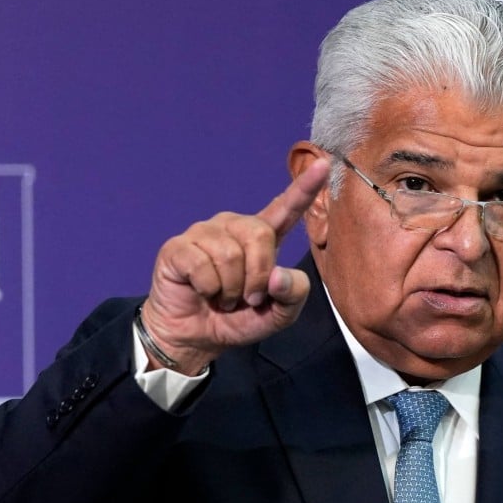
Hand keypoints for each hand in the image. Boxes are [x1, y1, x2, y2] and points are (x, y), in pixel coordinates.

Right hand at [140, 157, 330, 373]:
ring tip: (223, 298)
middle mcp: (234, 228)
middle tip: (247, 298)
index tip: (323, 165)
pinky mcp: (179, 248)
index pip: (286, 207)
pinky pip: (202, 266)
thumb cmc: (239, 319)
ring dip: (231, 289)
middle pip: (259, 235)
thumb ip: (293, 294)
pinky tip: (202, 292)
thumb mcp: (279, 315)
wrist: (197, 338)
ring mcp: (205, 234)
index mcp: (263, 237)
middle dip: (258, 276)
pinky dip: (208, 289)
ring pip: (230, 254)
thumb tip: (277, 275)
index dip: (304, 188)